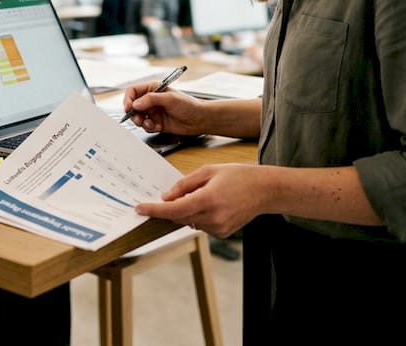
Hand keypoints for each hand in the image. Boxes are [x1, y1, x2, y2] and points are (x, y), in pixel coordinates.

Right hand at [122, 81, 203, 134]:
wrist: (199, 120)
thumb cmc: (188, 105)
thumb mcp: (169, 99)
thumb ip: (151, 99)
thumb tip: (136, 103)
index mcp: (153, 88)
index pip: (133, 91)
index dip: (128, 99)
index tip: (129, 107)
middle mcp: (151, 100)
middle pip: (133, 106)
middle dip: (134, 114)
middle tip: (139, 119)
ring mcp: (153, 112)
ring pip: (138, 117)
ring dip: (141, 122)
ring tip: (150, 123)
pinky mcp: (156, 122)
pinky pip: (145, 126)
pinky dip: (149, 127)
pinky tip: (158, 126)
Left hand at [135, 164, 265, 237]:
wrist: (265, 190)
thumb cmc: (238, 176)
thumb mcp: (209, 171)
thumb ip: (185, 185)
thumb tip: (166, 197)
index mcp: (208, 199)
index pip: (174, 209)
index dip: (154, 210)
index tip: (140, 208)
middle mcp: (213, 218)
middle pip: (179, 217)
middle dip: (171, 207)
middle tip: (173, 195)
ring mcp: (218, 228)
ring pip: (189, 222)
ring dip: (187, 211)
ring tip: (206, 195)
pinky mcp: (222, 234)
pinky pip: (200, 226)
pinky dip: (199, 216)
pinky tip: (213, 205)